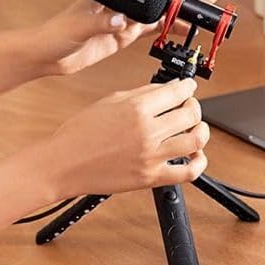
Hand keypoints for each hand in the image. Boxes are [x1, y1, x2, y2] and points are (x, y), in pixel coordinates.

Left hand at [35, 0, 220, 77]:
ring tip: (202, 17)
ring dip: (180, 14)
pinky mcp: (122, 35)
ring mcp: (122, 19)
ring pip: (158, 14)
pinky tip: (183, 32)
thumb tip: (119, 20)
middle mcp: (120, 3)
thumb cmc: (55, 34)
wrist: (45, 54)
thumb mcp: (78, 27)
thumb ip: (99, 23)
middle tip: (207, 0)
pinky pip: (150, 30)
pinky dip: (168, 31)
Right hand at [41, 76, 209, 195]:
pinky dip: (199, 163)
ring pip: (195, 140)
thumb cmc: (79, 132)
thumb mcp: (110, 101)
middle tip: (189, 105)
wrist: (63, 163)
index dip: (188, 86)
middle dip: (194, 106)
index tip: (189, 86)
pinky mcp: (150, 178)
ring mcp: (150, 156)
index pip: (177, 92)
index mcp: (136, 108)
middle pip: (191, 114)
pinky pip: (187, 172)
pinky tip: (195, 155)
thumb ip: (141, 94)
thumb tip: (165, 89)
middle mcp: (147, 131)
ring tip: (195, 128)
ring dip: (201, 130)